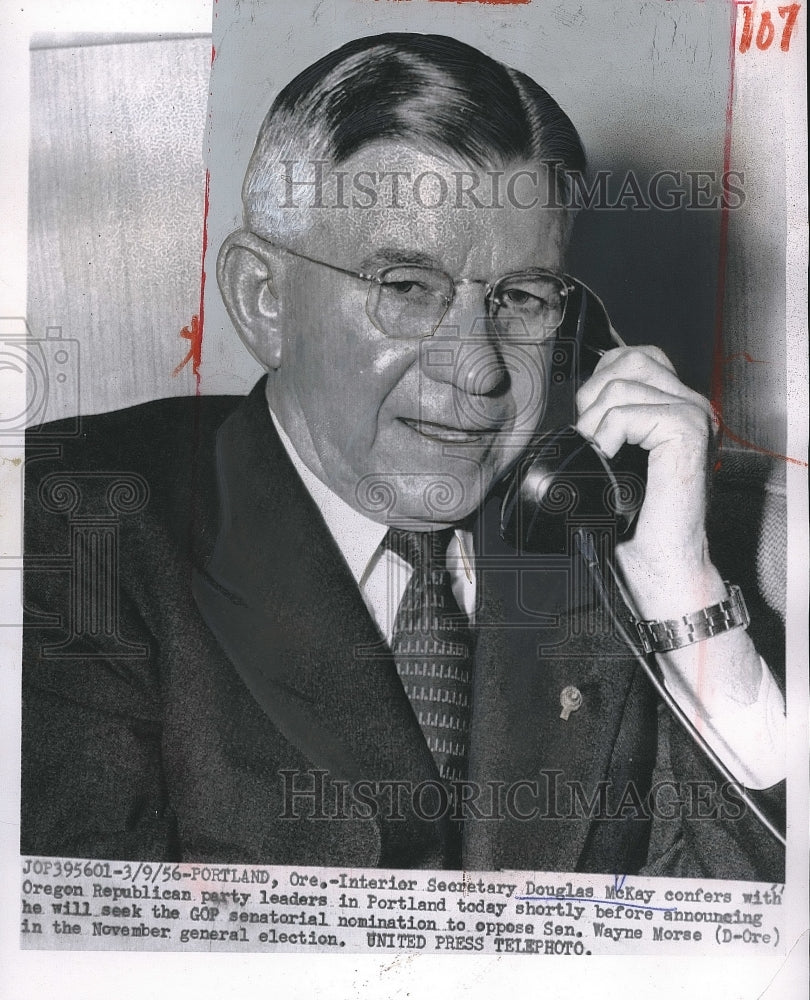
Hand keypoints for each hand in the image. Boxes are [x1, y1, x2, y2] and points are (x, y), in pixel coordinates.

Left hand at [575, 345, 763, 710]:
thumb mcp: (615, 461)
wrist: (660, 567)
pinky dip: (605, 436)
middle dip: (593, 396)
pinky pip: (627, 413)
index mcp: (677, 407)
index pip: (635, 356)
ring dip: (595, 422)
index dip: (600, 378)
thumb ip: (610, 420)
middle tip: (591, 441)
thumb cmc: (634, 524)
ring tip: (599, 456)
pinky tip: (608, 461)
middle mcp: (692, 406)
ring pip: (623, 384)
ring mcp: (694, 416)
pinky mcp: (687, 432)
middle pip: (628, 360)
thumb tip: (581, 395)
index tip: (590, 422)